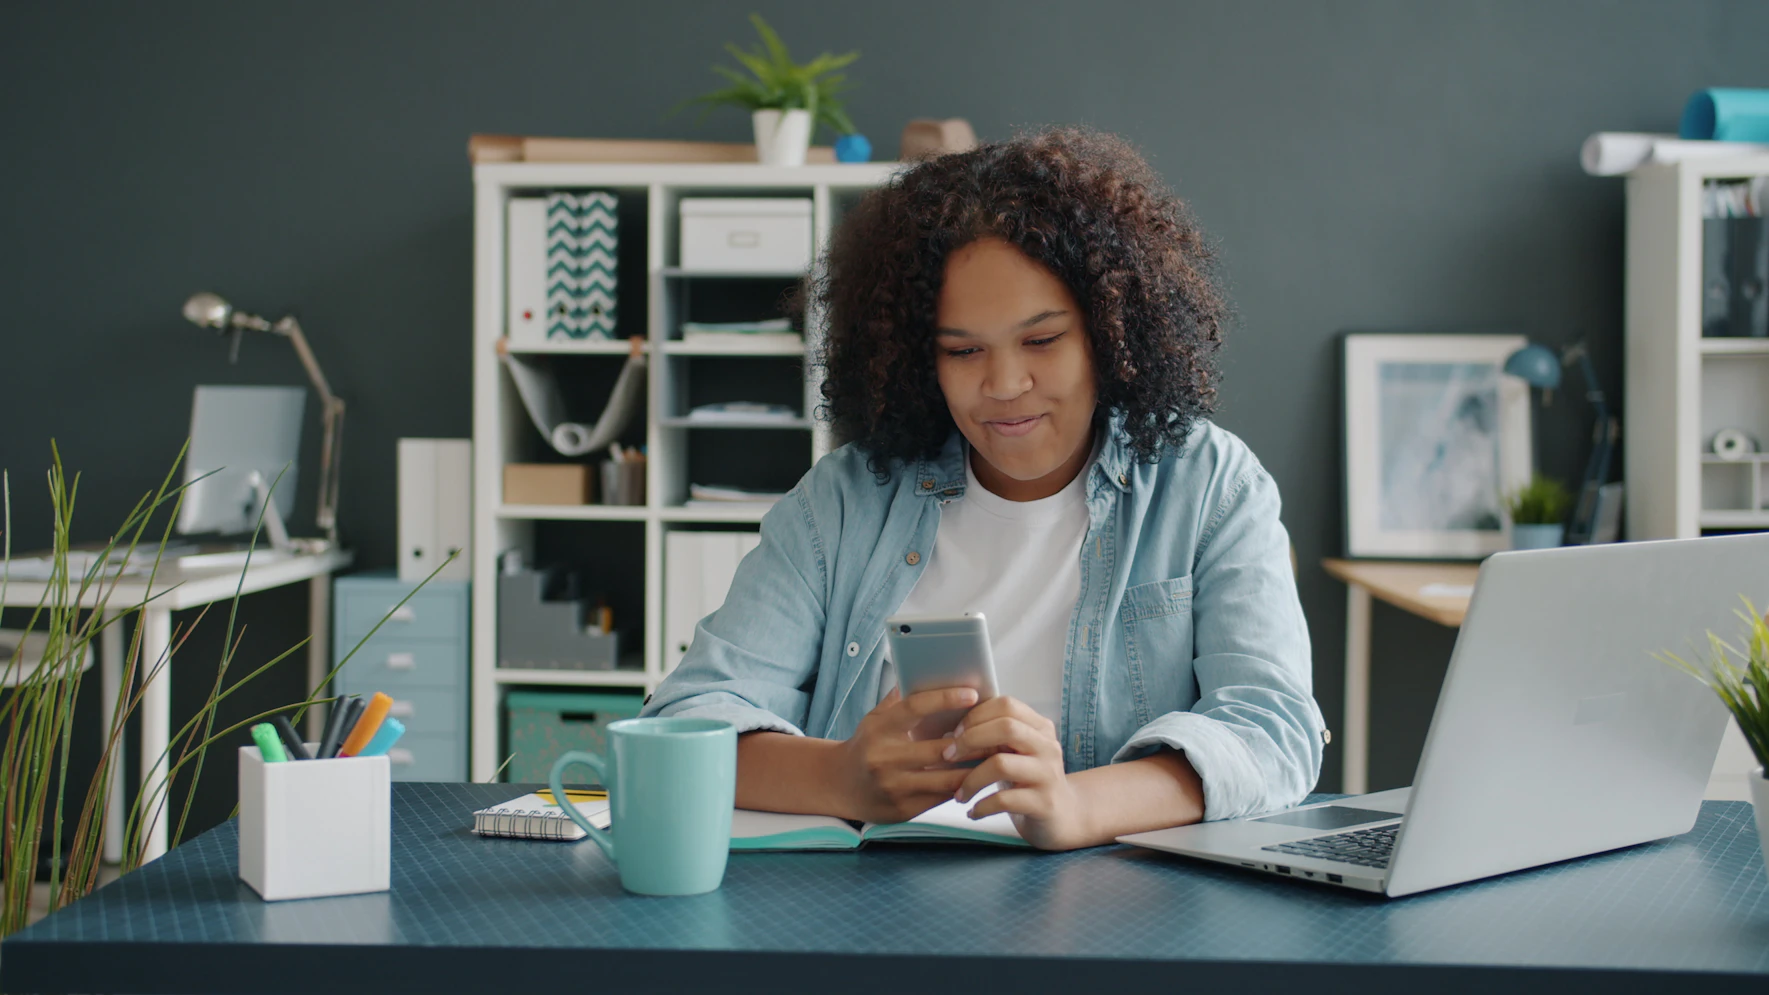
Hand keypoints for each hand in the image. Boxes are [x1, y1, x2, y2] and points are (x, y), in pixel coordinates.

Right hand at [834, 686, 978, 824]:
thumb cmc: (867, 745)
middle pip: (938, 749)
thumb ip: (901, 699)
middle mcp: (883, 757)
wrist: (841, 785)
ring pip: (944, 779)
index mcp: (879, 728)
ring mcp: (893, 786)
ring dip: (971, 769)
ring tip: (992, 758)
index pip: (915, 708)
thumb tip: (930, 673)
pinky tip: (974, 778)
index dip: (945, 699)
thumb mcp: (876, 718)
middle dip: (971, 743)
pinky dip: (960, 787)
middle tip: (995, 733)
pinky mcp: (901, 808)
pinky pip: (940, 798)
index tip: (972, 694)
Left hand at [943, 696, 1094, 849]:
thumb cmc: (1028, 780)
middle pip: (1006, 728)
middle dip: (970, 740)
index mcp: (1039, 728)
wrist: (1063, 817)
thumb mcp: (1014, 752)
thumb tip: (949, 730)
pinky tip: (973, 812)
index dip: (976, 716)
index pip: (1006, 706)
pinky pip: (1004, 800)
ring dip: (971, 780)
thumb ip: (993, 736)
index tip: (955, 733)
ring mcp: (1048, 775)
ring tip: (959, 795)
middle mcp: (1047, 747)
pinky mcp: (1044, 803)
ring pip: (1001, 764)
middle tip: (949, 757)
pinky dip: (981, 806)